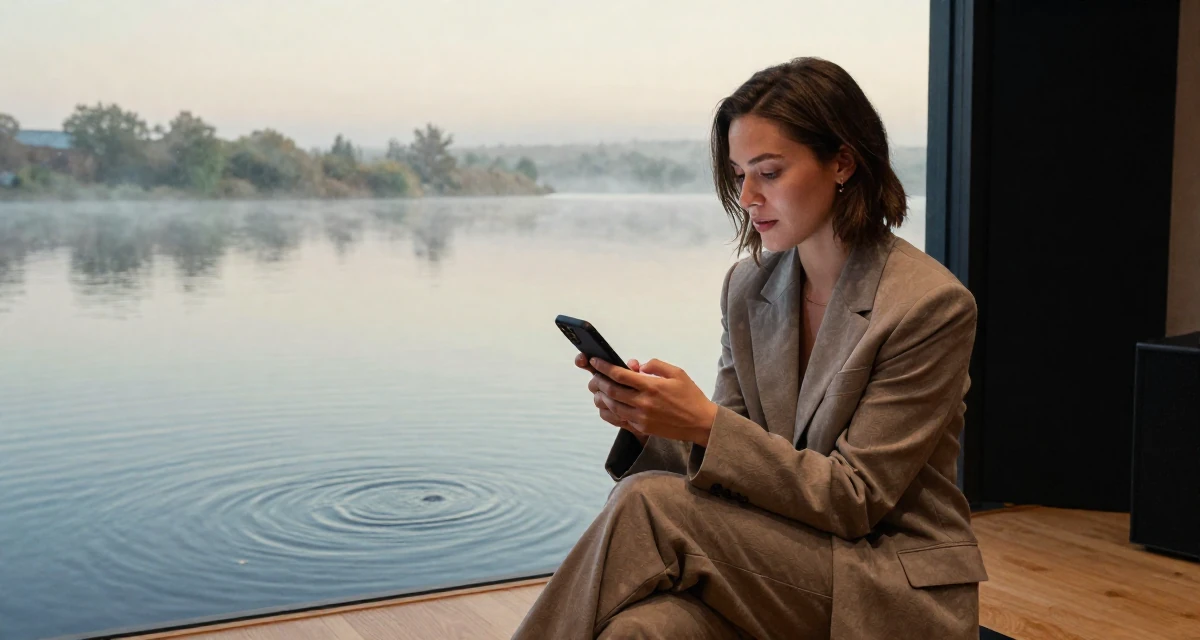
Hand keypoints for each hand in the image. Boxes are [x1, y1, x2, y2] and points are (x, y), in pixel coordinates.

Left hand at [584, 355, 718, 446]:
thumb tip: (636, 366)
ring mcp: (641, 418)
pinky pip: (619, 419)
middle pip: (611, 390)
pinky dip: (609, 411)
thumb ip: (655, 365)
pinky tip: (607, 404)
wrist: (701, 423)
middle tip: (594, 374)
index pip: (619, 375)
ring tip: (598, 388)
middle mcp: (644, 403)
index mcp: (651, 386)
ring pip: (612, 406)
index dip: (604, 367)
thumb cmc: (690, 396)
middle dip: (598, 381)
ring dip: (601, 396)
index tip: (595, 360)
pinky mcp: (642, 428)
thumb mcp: (677, 372)